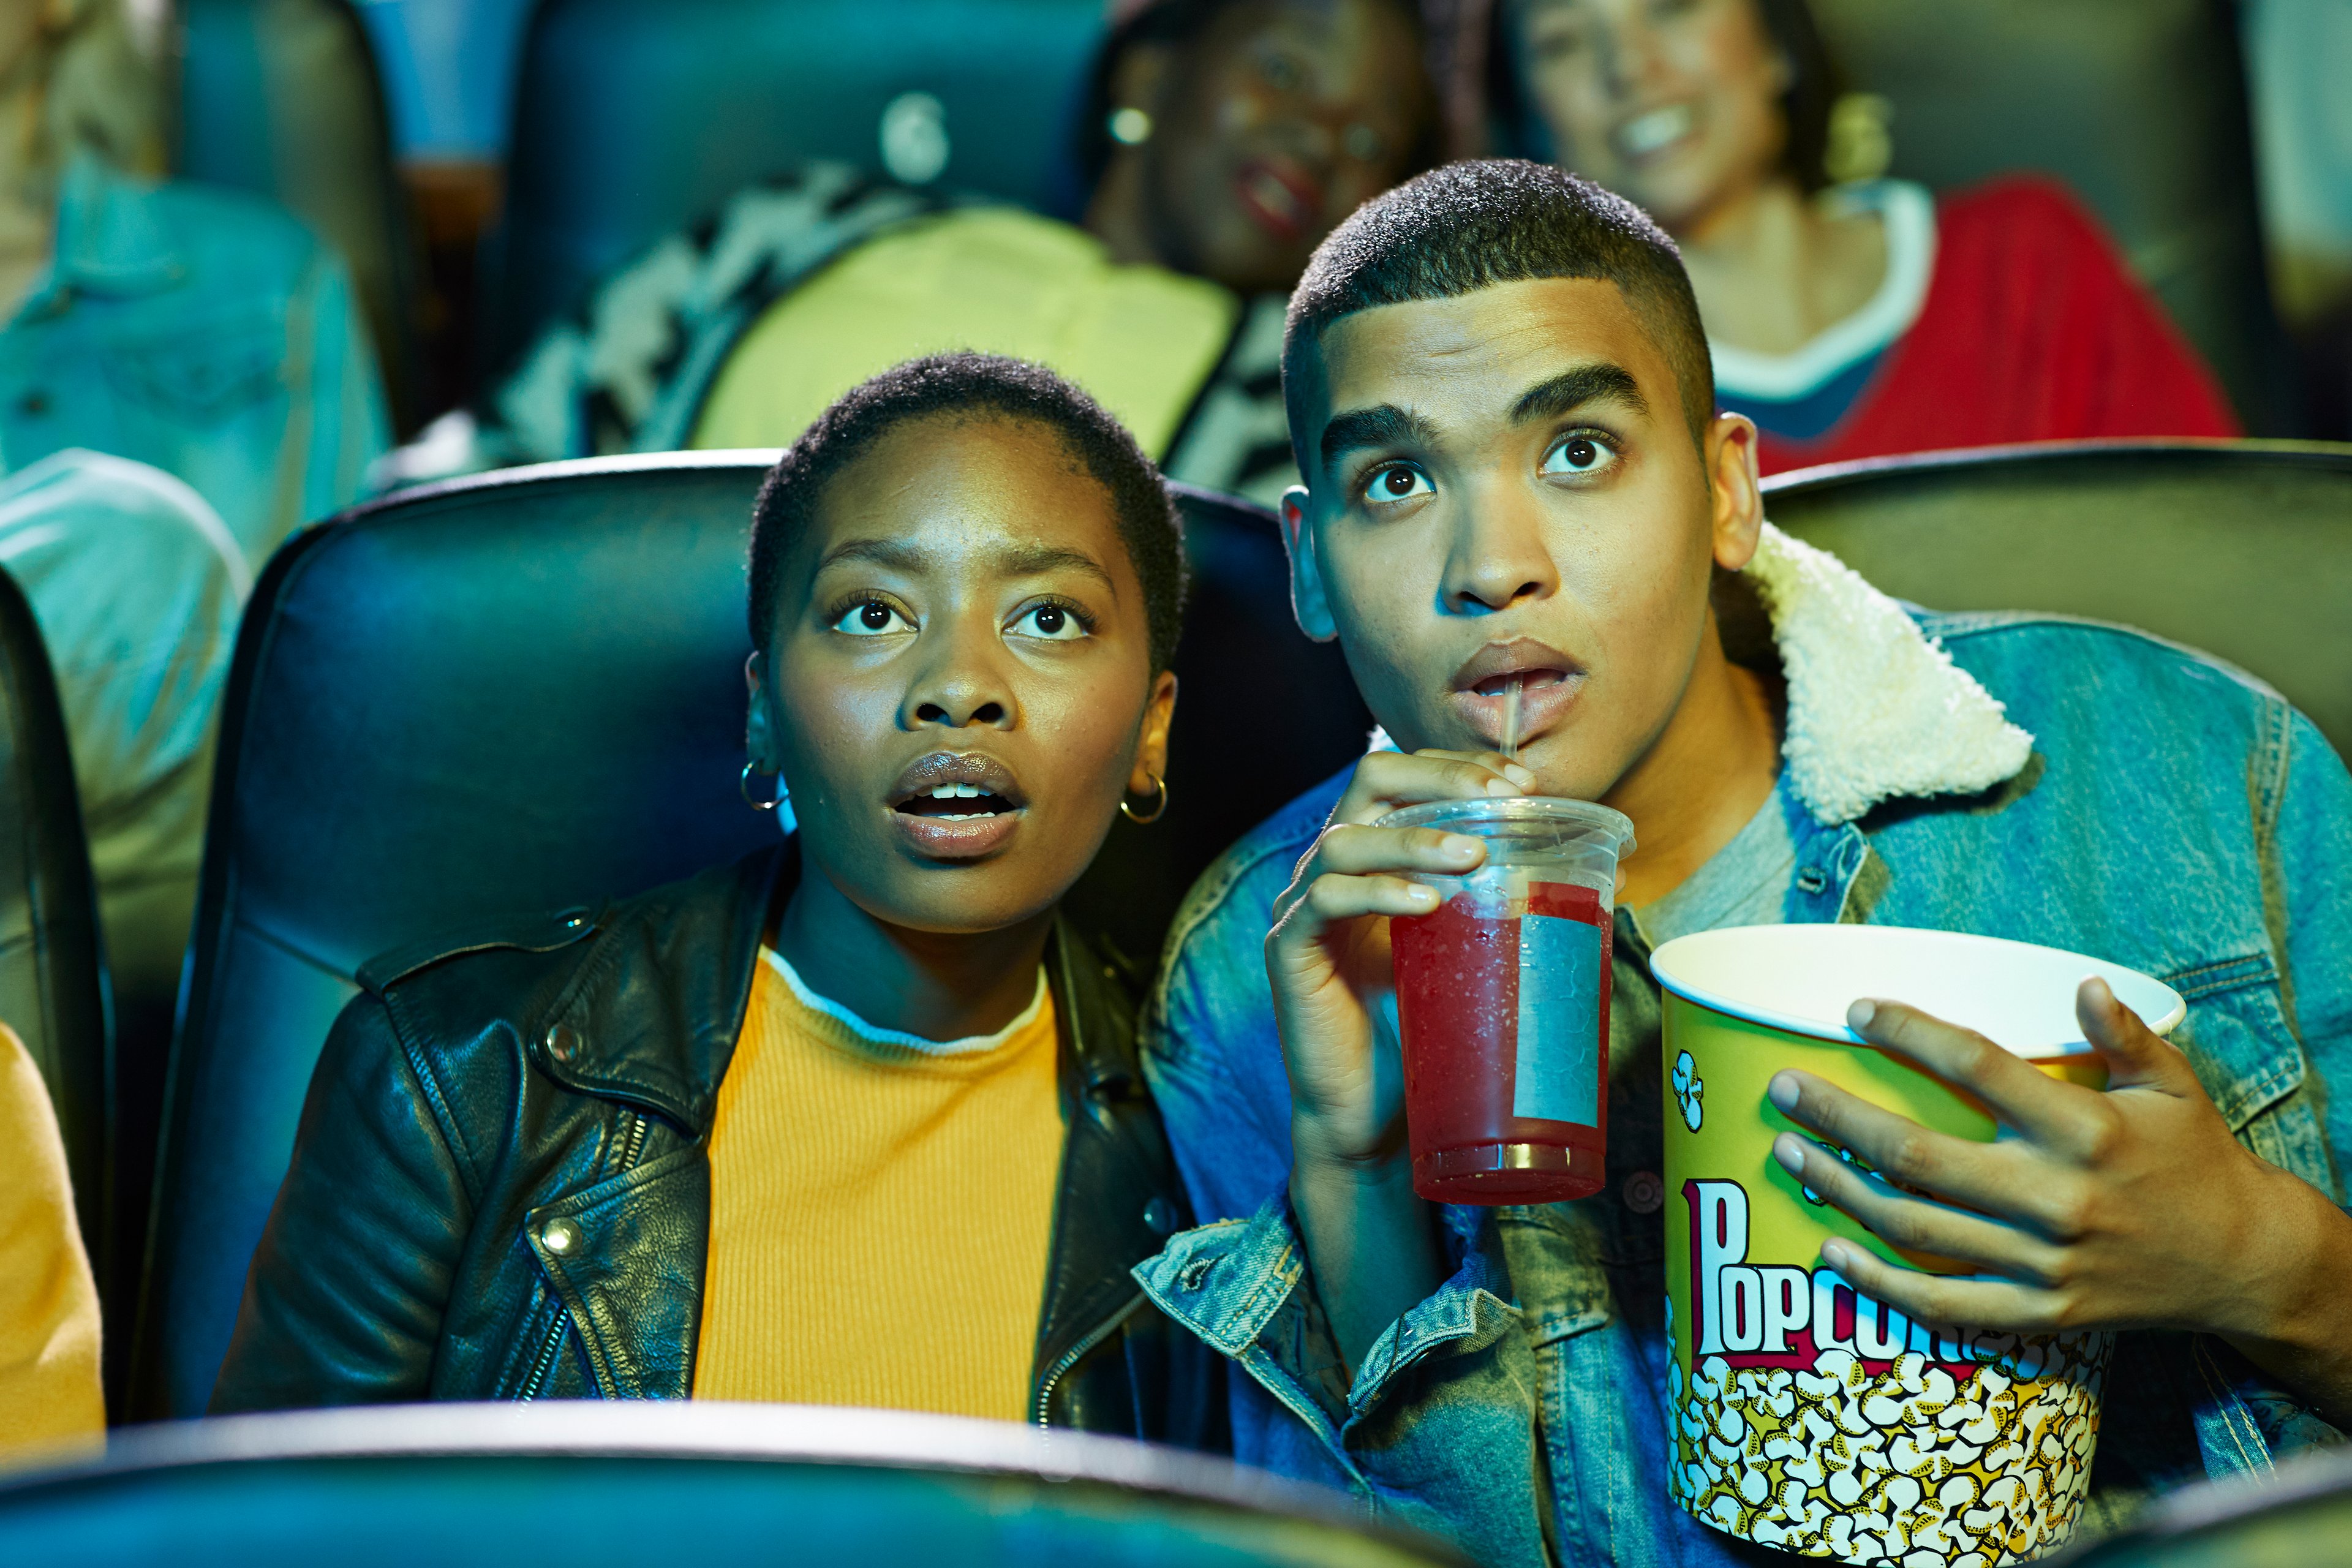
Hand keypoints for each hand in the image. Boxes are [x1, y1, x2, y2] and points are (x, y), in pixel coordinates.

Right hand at [1264, 747, 1531, 1367]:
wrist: (1374, 1124)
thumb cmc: (1429, 1039)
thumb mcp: (1475, 959)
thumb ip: (1506, 913)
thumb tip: (1595, 875)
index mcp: (1377, 859)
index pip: (1408, 778)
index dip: (1462, 765)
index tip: (1523, 781)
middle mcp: (1334, 870)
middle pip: (1371, 780)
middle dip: (1442, 778)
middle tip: (1503, 798)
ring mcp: (1305, 908)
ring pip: (1346, 839)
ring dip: (1416, 838)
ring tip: (1473, 856)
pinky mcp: (1290, 952)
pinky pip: (1323, 901)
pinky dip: (1376, 892)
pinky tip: (1426, 905)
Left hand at [1770, 977, 2351, 1418]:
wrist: (2241, 1263)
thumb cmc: (2194, 1159)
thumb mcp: (2173, 1085)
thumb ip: (2123, 1034)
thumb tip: (2083, 983)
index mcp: (2085, 1130)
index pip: (1979, 1068)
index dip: (1911, 1034)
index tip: (1856, 1012)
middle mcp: (2057, 1198)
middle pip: (1920, 1156)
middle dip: (1839, 1118)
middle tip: (1782, 1088)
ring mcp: (2044, 1262)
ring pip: (1916, 1227)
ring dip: (1840, 1190)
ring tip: (1788, 1151)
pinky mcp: (2041, 1312)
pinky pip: (1944, 1305)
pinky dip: (1880, 1284)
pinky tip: (1830, 1250)